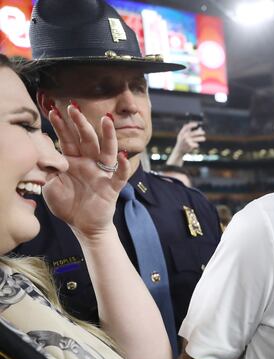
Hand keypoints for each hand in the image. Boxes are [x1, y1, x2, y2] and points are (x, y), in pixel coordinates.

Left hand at [43, 105, 131, 238]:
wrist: (83, 226)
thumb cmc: (67, 204)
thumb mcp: (50, 186)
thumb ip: (47, 170)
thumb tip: (41, 155)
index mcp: (73, 161)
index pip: (67, 140)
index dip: (61, 126)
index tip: (53, 111)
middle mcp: (89, 163)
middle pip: (87, 139)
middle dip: (80, 123)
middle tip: (73, 107)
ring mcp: (102, 174)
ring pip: (106, 151)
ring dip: (107, 135)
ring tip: (106, 120)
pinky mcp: (112, 187)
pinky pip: (120, 175)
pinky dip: (122, 165)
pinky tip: (122, 155)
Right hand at [175, 122, 204, 153]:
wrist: (179, 150)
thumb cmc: (183, 141)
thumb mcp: (184, 135)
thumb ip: (190, 130)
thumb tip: (201, 128)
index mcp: (182, 133)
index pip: (186, 127)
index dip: (191, 125)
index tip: (197, 124)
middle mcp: (184, 136)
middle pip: (193, 133)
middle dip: (199, 132)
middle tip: (204, 132)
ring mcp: (186, 141)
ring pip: (195, 139)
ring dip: (200, 138)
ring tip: (204, 138)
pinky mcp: (189, 146)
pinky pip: (195, 145)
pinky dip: (196, 145)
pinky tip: (197, 145)